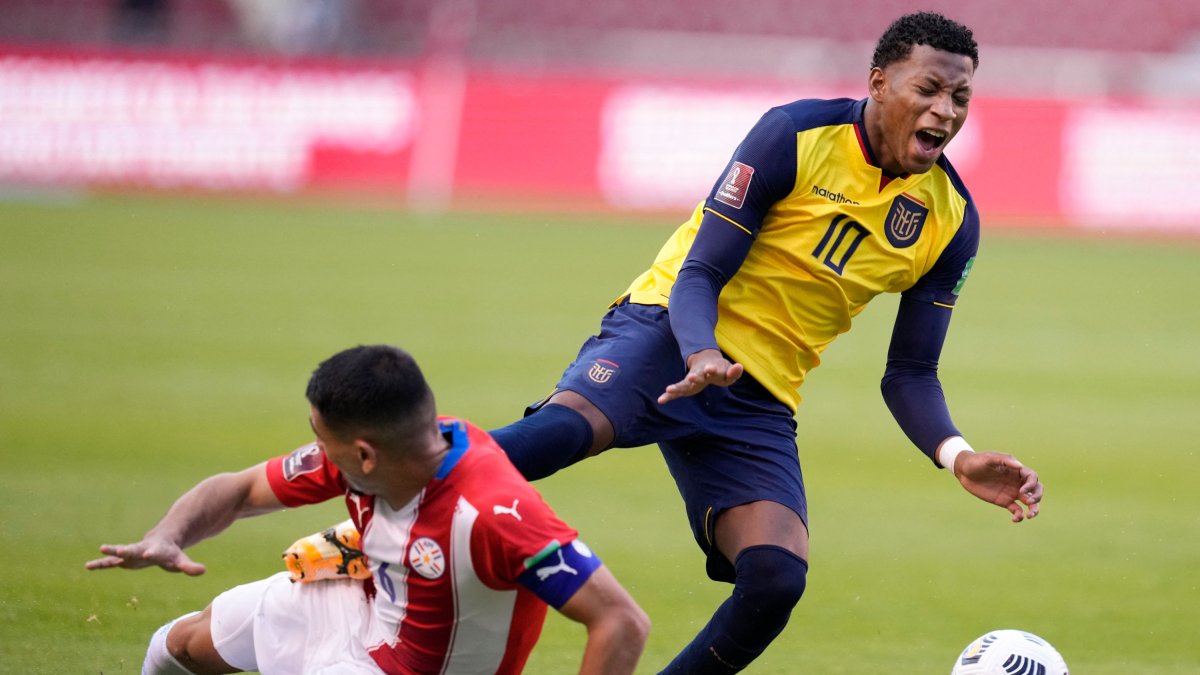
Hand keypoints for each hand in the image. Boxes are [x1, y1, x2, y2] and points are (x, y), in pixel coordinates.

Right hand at [85, 537, 206, 575]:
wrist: (161, 541)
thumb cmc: (171, 553)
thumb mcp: (181, 560)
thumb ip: (190, 566)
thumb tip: (203, 571)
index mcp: (157, 550)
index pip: (156, 552)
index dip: (152, 553)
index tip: (147, 554)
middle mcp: (142, 550)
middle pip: (134, 550)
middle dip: (127, 551)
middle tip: (119, 550)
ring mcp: (132, 553)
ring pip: (119, 554)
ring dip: (109, 555)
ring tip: (95, 556)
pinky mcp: (124, 559)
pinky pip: (110, 561)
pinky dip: (101, 564)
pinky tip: (88, 566)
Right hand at [657, 349, 743, 403]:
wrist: (707, 361)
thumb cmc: (720, 369)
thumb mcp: (729, 370)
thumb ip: (734, 371)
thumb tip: (740, 366)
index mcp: (712, 370)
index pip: (713, 370)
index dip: (711, 370)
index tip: (709, 369)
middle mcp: (700, 374)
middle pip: (696, 377)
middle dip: (694, 377)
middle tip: (691, 377)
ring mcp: (692, 380)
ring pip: (684, 384)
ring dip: (678, 386)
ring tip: (669, 389)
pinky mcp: (686, 386)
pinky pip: (677, 391)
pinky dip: (669, 396)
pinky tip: (661, 400)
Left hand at [953, 451, 1042, 522]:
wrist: (964, 471)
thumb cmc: (977, 461)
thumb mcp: (989, 458)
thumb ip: (1004, 460)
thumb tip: (1020, 466)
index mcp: (1016, 470)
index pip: (1032, 477)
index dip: (1032, 485)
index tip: (1022, 491)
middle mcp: (1017, 481)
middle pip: (1036, 490)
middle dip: (1037, 497)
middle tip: (1029, 502)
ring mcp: (1012, 492)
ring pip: (1029, 502)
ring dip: (1034, 509)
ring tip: (1029, 516)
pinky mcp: (1004, 501)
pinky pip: (1017, 510)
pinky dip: (1019, 516)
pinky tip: (1015, 519)